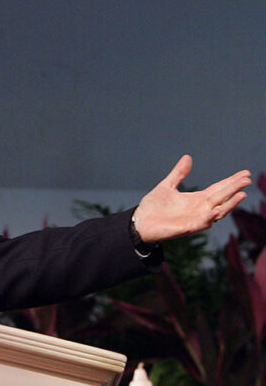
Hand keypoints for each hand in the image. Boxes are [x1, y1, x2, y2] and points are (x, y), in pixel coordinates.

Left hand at [133, 155, 251, 242]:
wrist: (139, 222)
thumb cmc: (153, 206)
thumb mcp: (167, 186)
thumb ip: (179, 173)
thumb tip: (188, 157)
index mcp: (197, 199)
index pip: (219, 189)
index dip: (231, 181)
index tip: (245, 173)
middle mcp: (200, 209)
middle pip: (222, 197)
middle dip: (235, 189)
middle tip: (247, 179)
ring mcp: (196, 219)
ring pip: (218, 212)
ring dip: (230, 204)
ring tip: (241, 194)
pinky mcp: (187, 228)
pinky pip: (202, 223)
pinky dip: (210, 217)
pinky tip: (215, 210)